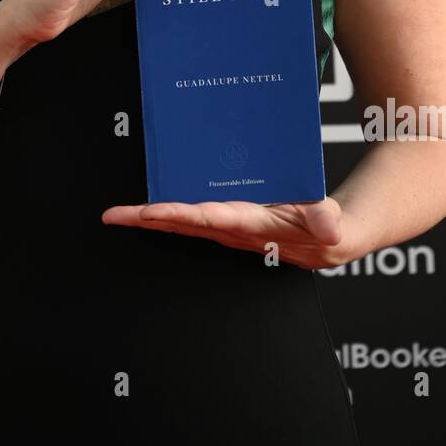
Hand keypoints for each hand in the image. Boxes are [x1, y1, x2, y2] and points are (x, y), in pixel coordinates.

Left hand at [101, 196, 364, 269]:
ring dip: (150, 219)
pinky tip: (150, 208)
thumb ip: (326, 223)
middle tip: (114, 216)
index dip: (178, 215)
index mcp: (253, 225)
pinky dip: (168, 213)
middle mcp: (233, 230)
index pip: (209, 219)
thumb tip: (328, 228)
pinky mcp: (228, 224)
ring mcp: (228, 229)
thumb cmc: (326, 226)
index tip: (151, 212)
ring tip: (119, 214)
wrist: (330, 237)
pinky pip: (192, 219)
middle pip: (183, 224)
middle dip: (147, 221)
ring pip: (182, 223)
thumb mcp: (331, 222)